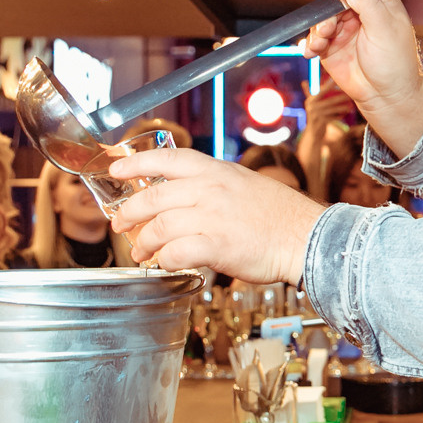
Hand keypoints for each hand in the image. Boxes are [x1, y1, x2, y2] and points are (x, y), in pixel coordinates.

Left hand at [107, 149, 323, 285]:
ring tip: (141, 252)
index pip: (166, 158)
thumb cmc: (278, 216)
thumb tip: (182, 195)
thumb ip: (212, 186)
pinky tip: (164, 264)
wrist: (306, 237)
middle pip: (153, 196)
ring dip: (144, 243)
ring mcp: (213, 217)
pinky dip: (164, 261)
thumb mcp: (242, 184)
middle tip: (121, 224)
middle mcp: (210, 189)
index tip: (115, 169)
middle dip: (129, 213)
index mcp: (215, 170)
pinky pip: (176, 253)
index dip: (135, 162)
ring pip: (159, 226)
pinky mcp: (217, 245)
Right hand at [301, 0, 422, 156]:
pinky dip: (311, 42)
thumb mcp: (385, 29)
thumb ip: (368, 4)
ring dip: (318, 27)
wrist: (386, 96)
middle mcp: (361, 14)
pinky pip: (315, 38)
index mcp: (380, 4)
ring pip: (323, 17)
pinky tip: (313, 50)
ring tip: (322, 40)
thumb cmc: (395, 64)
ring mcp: (345, 30)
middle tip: (330, 23)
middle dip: (329, 8)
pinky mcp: (332, 48)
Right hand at [301, 86, 352, 142]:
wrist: (313, 134)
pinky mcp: (320, 123)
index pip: (321, 91)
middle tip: (349, 95)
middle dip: (340, 97)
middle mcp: (311, 107)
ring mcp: (315, 116)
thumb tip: (304, 82)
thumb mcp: (311, 105)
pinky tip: (347, 112)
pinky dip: (341, 115)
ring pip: (333, 110)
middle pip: (329, 100)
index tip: (337, 80)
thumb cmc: (315, 116)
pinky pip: (333, 118)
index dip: (329, 85)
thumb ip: (308, 93)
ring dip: (343, 107)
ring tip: (351, 105)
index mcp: (310, 101)